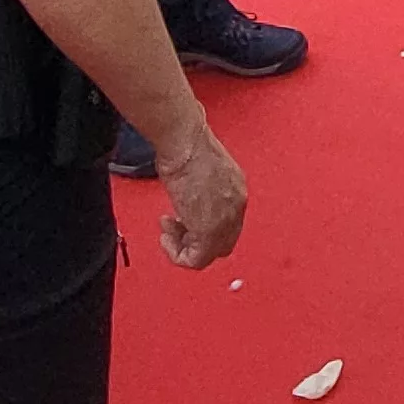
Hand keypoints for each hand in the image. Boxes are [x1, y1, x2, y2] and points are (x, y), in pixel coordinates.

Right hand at [152, 122, 249, 267]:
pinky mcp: (209, 232)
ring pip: (209, 254)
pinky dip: (177, 254)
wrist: (184, 144)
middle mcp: (236, 208)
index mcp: (237, 191)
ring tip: (167, 230)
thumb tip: (190, 201)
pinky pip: (196, 260)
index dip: (202, 226)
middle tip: (174, 228)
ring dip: (183, 247)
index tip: (183, 219)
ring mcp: (225, 221)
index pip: (228, 224)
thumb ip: (202, 191)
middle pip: (221, 243)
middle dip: (195, 240)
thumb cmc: (186, 147)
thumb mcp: (201, 171)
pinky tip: (166, 238)